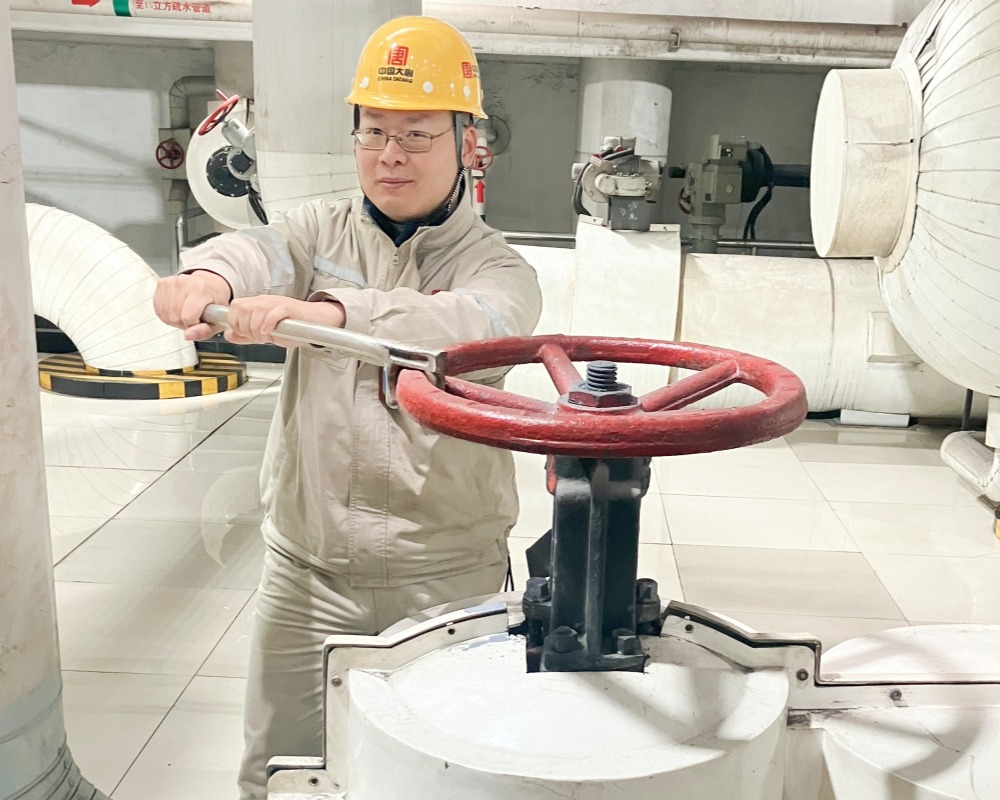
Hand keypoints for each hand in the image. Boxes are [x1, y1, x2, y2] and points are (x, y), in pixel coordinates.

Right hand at [153, 271, 232, 340]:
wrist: (209, 284)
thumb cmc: (214, 301)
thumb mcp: (218, 320)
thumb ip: (205, 331)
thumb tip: (188, 335)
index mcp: (201, 290)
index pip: (187, 317)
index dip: (192, 325)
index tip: (199, 320)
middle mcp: (184, 283)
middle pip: (174, 317)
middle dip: (183, 323)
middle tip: (192, 318)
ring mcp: (171, 282)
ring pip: (165, 314)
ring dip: (174, 319)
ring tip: (185, 313)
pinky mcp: (162, 283)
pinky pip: (158, 308)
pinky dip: (166, 314)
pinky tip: (176, 310)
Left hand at [224, 295, 345, 346]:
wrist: (317, 321)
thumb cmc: (294, 327)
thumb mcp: (265, 332)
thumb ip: (246, 335)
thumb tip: (228, 334)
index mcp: (258, 304)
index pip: (235, 307)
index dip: (235, 322)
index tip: (244, 334)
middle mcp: (266, 300)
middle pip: (242, 309)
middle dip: (245, 328)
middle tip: (257, 338)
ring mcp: (278, 303)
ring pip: (256, 311)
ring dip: (256, 329)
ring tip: (266, 338)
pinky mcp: (290, 308)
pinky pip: (274, 313)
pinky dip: (268, 324)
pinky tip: (270, 332)